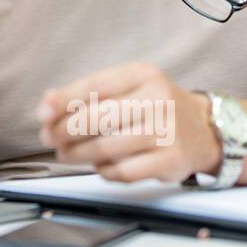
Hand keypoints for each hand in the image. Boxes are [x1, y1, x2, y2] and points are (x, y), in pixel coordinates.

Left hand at [34, 61, 223, 183]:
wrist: (204, 130)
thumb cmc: (156, 107)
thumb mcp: (130, 87)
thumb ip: (90, 93)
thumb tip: (48, 105)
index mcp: (143, 74)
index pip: (96, 86)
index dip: (64, 100)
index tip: (42, 112)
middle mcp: (158, 100)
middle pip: (98, 118)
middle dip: (65, 131)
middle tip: (49, 138)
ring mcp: (167, 131)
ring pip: (107, 147)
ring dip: (78, 154)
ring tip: (67, 154)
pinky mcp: (171, 161)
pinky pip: (124, 171)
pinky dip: (104, 171)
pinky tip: (99, 166)